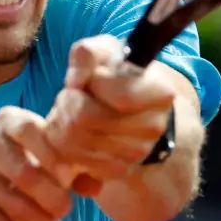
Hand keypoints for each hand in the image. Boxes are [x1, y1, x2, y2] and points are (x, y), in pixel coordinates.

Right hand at [0, 106, 72, 220]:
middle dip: (53, 200)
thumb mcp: (44, 165)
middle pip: (26, 174)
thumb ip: (74, 168)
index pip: (34, 131)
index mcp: (8, 119)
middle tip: (64, 212)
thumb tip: (100, 180)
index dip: (56, 157)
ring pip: (13, 204)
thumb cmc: (14, 176)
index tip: (68, 179)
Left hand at [46, 35, 175, 184]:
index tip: (94, 76)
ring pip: (73, 140)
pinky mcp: (116, 170)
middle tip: (71, 94)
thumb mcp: (103, 50)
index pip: (120, 94)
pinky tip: (74, 130)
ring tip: (71, 110)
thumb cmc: (113, 73)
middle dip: (67, 102)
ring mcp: (135, 153)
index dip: (95, 82)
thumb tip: (76, 80)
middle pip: (86, 118)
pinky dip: (65, 144)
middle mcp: (153, 126)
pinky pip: (74, 159)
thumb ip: (88, 54)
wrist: (128, 106)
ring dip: (61, 122)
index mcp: (159, 93)